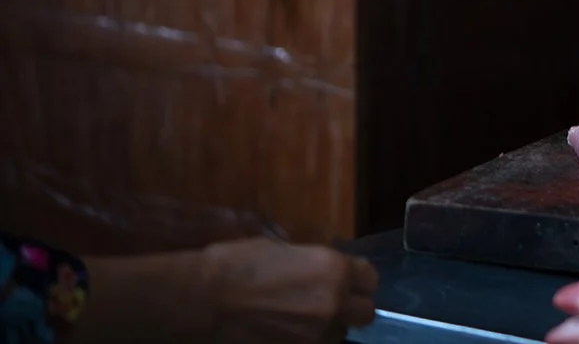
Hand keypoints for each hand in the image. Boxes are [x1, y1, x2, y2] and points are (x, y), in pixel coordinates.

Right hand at [200, 239, 377, 343]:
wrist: (202, 300)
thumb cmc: (237, 264)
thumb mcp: (283, 251)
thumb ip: (314, 264)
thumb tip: (323, 271)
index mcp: (334, 270)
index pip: (370, 279)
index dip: (358, 279)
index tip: (347, 280)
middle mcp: (332, 304)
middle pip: (366, 313)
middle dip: (351, 307)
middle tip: (331, 303)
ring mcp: (315, 335)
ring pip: (340, 335)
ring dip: (328, 327)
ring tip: (302, 320)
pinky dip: (306, 340)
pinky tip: (286, 332)